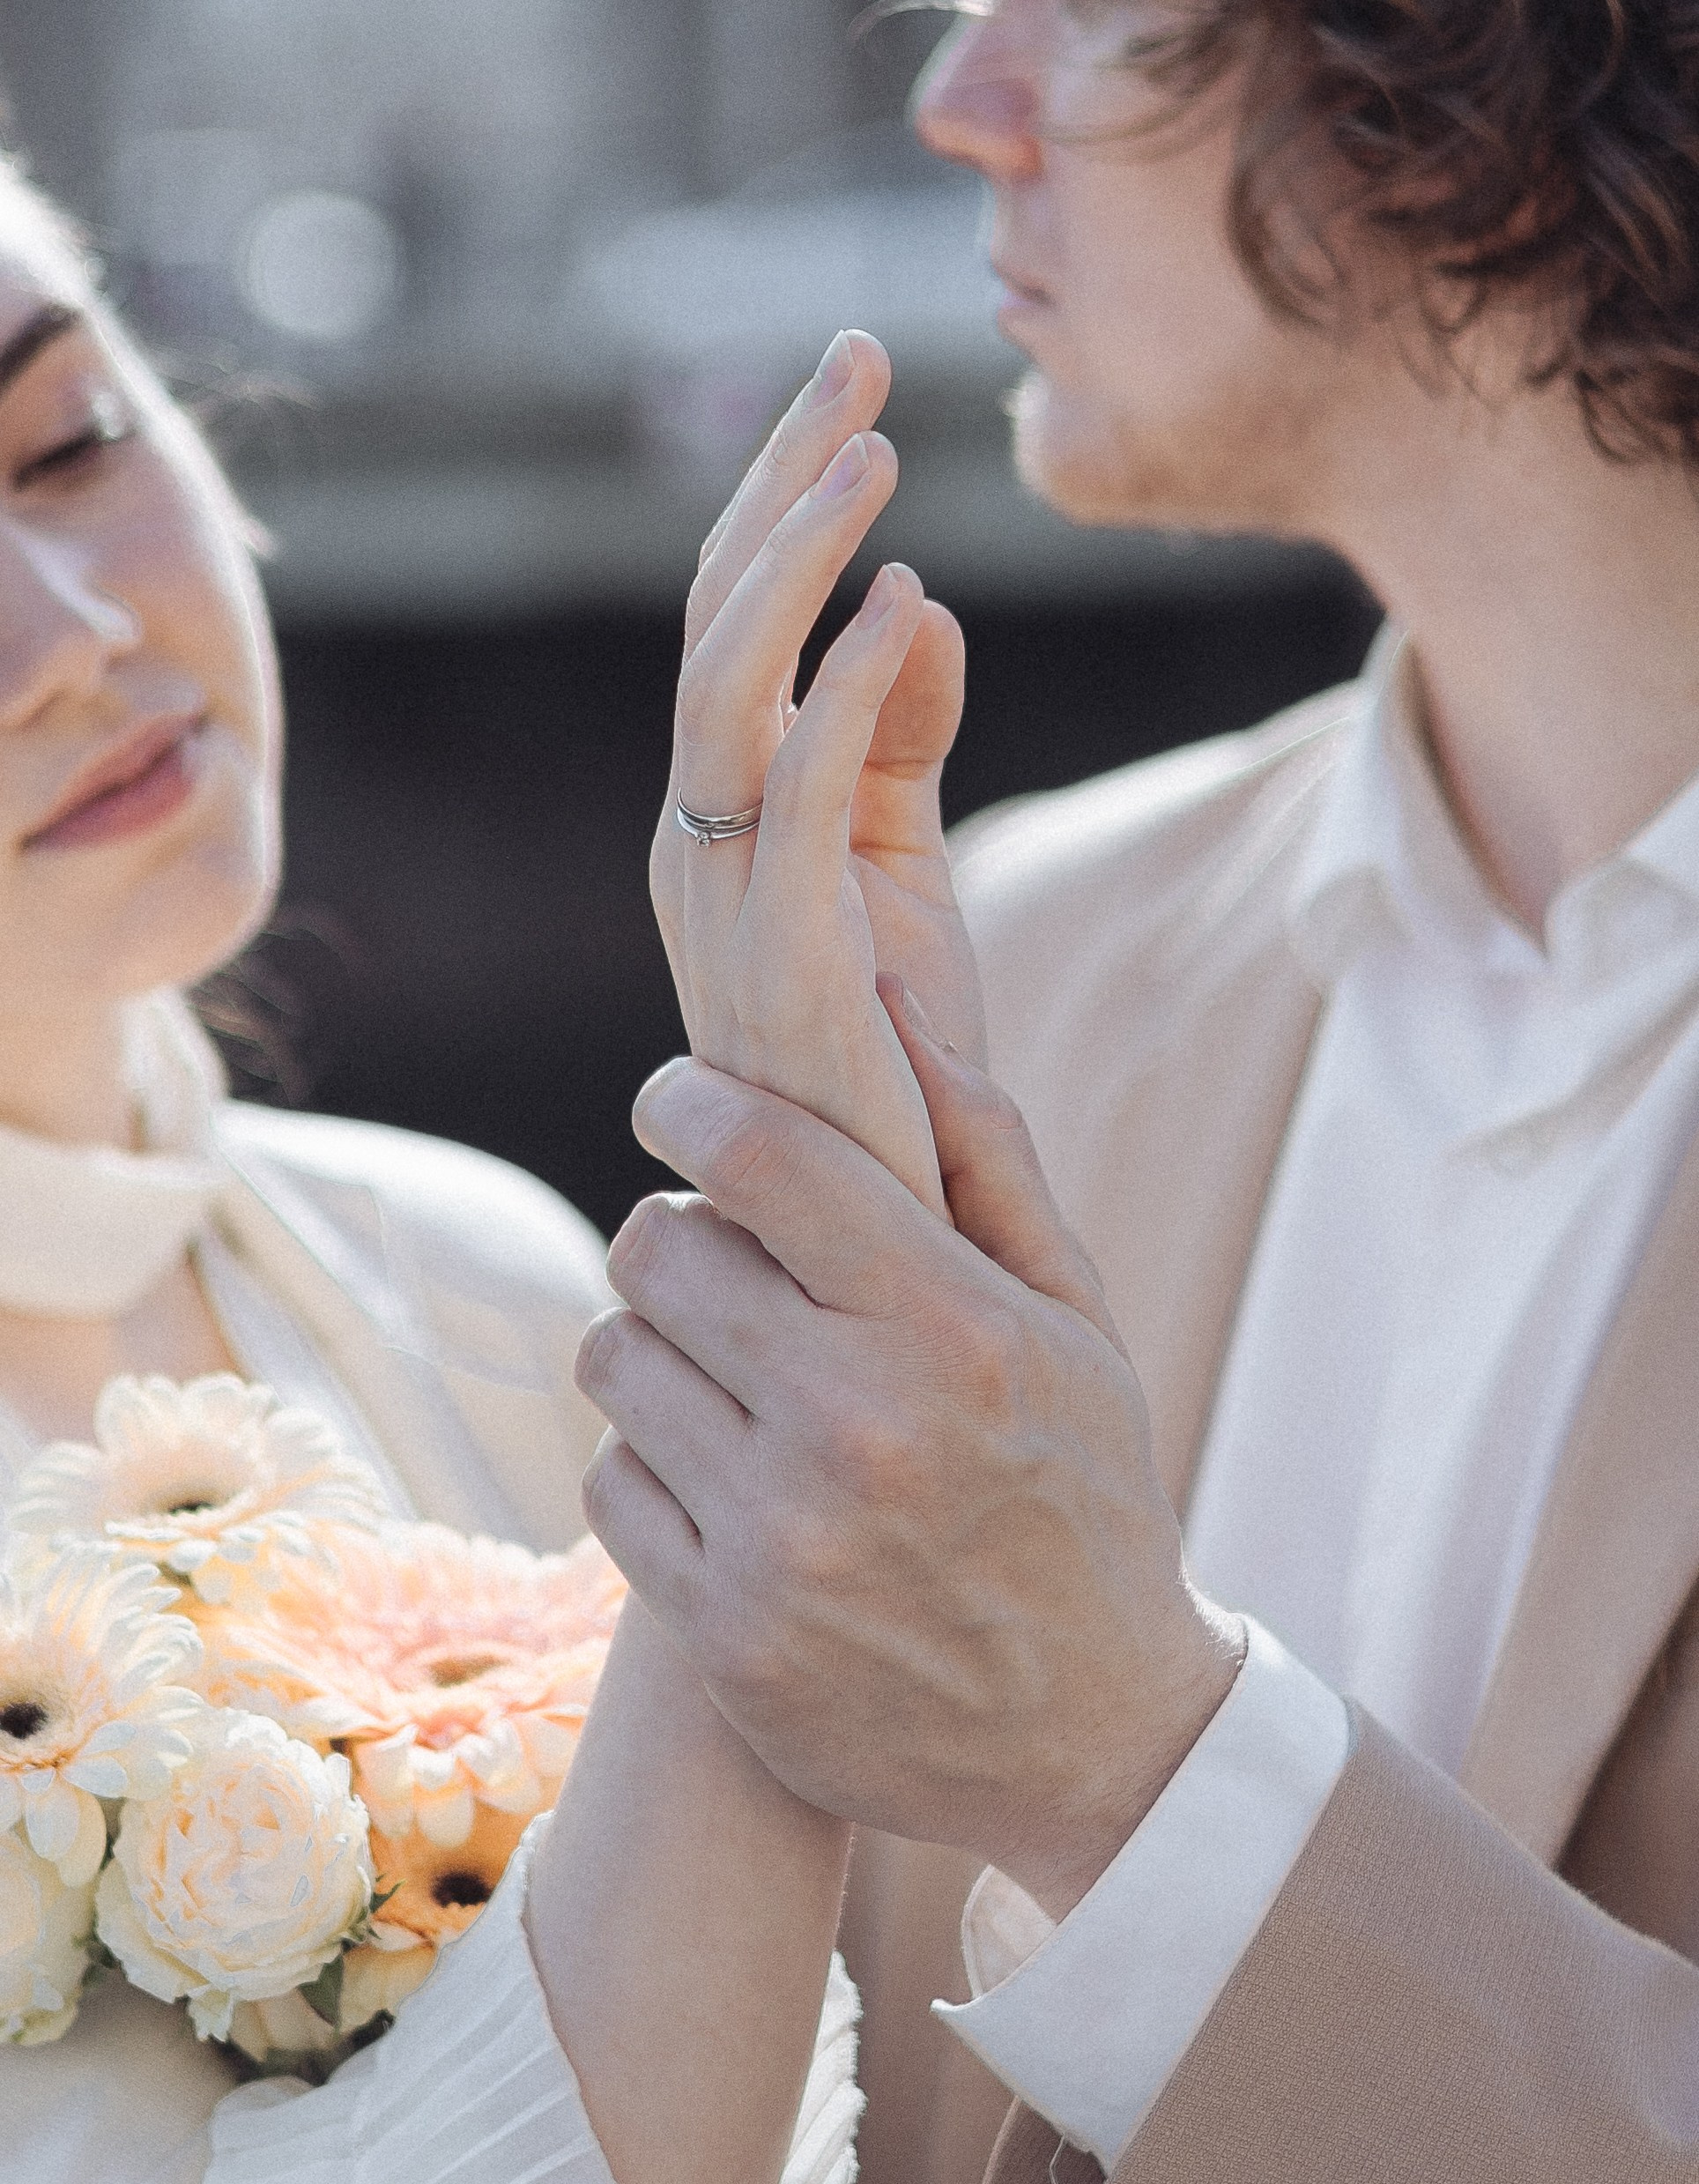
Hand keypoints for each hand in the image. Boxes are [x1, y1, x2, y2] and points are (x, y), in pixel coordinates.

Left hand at [576, 992, 1244, 1920]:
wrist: (1098, 1738)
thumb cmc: (1086, 1499)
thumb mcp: (1077, 1324)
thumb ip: (986, 1159)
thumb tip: (891, 1004)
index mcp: (952, 1329)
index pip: (757, 1155)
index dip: (687, 1102)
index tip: (676, 1101)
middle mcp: (857, 1427)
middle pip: (658, 1249)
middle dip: (681, 1238)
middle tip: (728, 1270)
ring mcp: (781, 1540)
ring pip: (613, 1362)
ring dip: (656, 1352)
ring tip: (732, 1381)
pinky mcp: (725, 1635)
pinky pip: (609, 1485)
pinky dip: (649, 1467)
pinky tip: (725, 1483)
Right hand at [652, 330, 983, 1216]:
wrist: (886, 1237)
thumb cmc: (897, 1068)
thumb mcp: (905, 876)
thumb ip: (896, 743)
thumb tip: (913, 602)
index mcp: (718, 824)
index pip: (730, 631)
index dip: (781, 502)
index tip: (855, 391)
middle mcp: (695, 848)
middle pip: (711, 626)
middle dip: (780, 483)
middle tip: (856, 359)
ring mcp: (721, 903)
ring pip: (721, 690)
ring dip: (794, 559)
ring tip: (874, 451)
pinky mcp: (778, 962)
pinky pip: (790, 795)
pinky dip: (836, 691)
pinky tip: (894, 604)